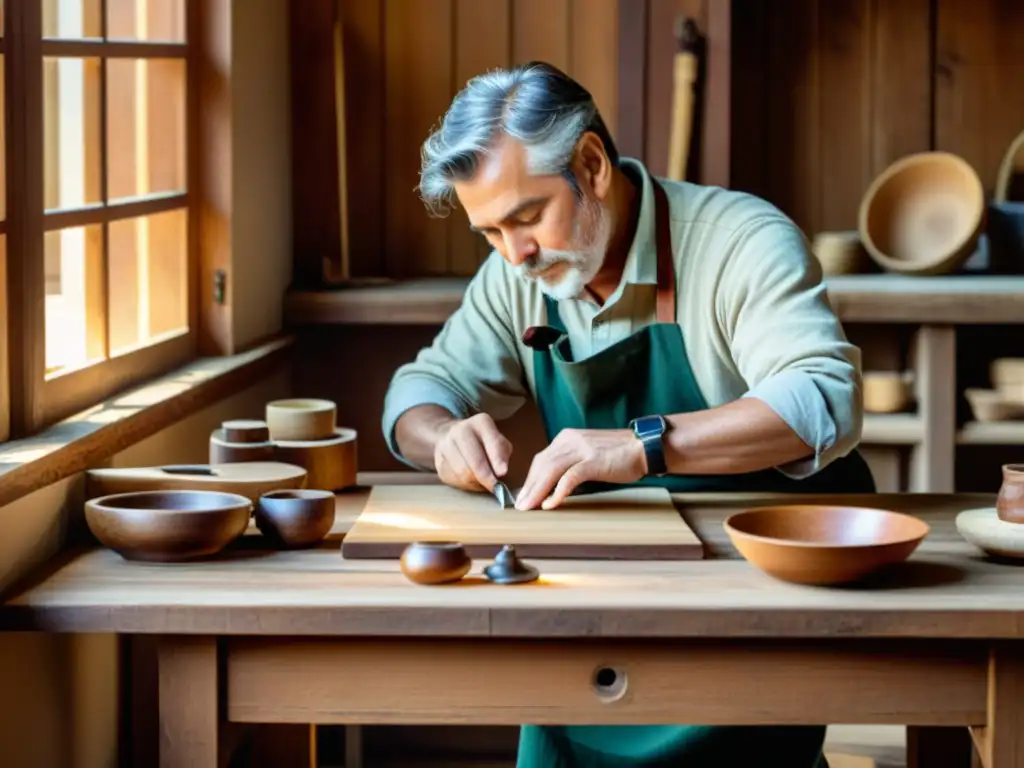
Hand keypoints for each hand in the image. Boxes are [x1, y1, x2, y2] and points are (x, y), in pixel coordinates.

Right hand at [433, 413, 512, 492]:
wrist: (451, 436)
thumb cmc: (483, 442)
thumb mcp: (499, 442)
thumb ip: (502, 455)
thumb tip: (500, 472)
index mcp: (480, 422)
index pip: (492, 442)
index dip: (498, 460)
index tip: (503, 473)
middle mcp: (459, 430)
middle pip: (474, 461)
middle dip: (486, 478)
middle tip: (495, 487)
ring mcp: (445, 446)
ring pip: (463, 474)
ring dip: (476, 483)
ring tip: (483, 483)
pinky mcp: (438, 463)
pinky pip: (454, 480)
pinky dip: (465, 485)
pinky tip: (470, 480)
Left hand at [515, 428, 647, 509]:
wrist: (645, 447)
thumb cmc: (619, 454)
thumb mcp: (588, 453)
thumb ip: (571, 462)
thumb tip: (553, 483)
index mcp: (566, 438)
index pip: (541, 459)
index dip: (530, 479)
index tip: (524, 495)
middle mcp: (569, 440)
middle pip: (541, 465)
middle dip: (529, 487)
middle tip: (520, 506)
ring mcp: (581, 449)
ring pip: (550, 471)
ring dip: (537, 491)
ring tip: (529, 507)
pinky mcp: (593, 461)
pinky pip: (569, 478)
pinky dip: (558, 492)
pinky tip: (550, 504)